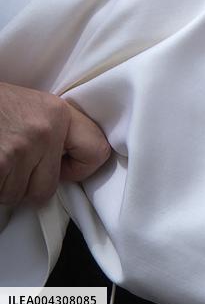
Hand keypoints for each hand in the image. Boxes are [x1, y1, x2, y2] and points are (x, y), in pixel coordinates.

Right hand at [0, 82, 111, 205]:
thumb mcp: (34, 108)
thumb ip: (56, 132)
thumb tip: (72, 164)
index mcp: (58, 113)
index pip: (96, 152)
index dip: (79, 169)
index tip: (64, 168)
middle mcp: (45, 131)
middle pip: (47, 189)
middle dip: (27, 186)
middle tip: (12, 163)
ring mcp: (21, 149)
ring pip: (18, 196)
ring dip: (4, 185)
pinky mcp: (0, 164)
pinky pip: (0, 195)